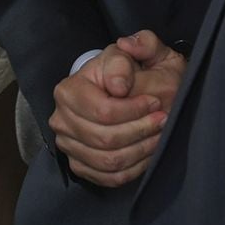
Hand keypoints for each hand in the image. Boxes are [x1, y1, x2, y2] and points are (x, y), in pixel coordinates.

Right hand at [48, 29, 185, 187]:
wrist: (121, 88)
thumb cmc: (132, 69)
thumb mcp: (142, 49)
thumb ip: (140, 47)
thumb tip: (120, 83)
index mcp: (69, 90)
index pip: (103, 112)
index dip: (134, 111)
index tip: (158, 103)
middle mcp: (62, 119)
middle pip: (105, 140)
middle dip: (141, 132)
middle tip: (163, 121)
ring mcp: (68, 144)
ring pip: (108, 161)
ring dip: (140, 152)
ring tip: (159, 136)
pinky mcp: (80, 165)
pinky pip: (107, 177)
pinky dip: (132, 170)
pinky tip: (147, 153)